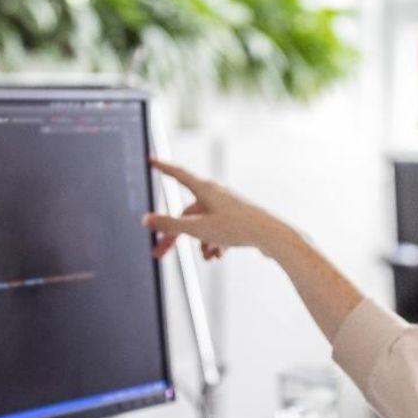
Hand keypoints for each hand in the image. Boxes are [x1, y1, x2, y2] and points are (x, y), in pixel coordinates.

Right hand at [144, 158, 298, 259]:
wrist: (272, 236)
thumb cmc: (236, 228)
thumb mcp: (197, 229)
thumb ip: (170, 225)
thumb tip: (146, 220)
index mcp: (205, 189)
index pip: (178, 174)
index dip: (163, 168)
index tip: (151, 159)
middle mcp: (216, 194)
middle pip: (186, 213)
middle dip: (173, 235)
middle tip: (158, 254)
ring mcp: (227, 206)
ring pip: (202, 224)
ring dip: (199, 243)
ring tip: (207, 257)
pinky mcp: (237, 219)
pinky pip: (217, 230)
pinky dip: (214, 243)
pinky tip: (218, 257)